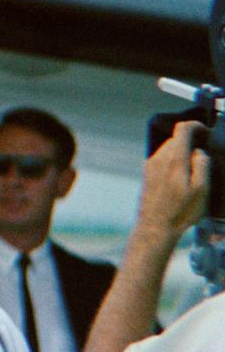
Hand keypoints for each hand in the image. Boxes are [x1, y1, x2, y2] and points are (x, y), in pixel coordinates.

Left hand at [136, 120, 209, 240]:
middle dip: (190, 141)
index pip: (182, 130)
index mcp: (174, 159)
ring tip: (192, 167)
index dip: (195, 126)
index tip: (205, 131)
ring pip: (167, 148)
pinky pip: (161, 159)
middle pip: (175, 139)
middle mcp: (159, 158)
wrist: (156, 225)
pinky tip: (180, 176)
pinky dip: (172, 160)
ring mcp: (150, 165)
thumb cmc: (181, 210)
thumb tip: (198, 151)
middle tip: (202, 152)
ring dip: (180, 151)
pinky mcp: (146, 173)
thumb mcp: (201, 189)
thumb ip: (202, 165)